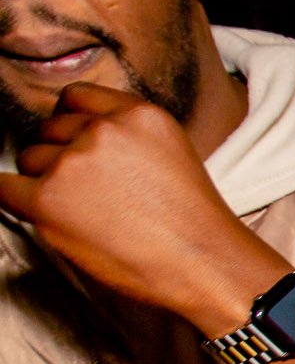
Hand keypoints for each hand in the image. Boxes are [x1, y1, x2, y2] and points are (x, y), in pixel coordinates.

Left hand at [0, 84, 291, 336]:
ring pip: (29, 159)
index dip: (71, 123)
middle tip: (89, 193)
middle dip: (60, 156)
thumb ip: (129, 138)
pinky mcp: (48, 198)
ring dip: (44, 183)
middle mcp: (105, 131)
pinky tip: (42, 214)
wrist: (206, 266)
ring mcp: (74, 162)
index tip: (76, 144)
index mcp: (140, 115)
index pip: (78, 98)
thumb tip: (78, 142)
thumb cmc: (193, 226)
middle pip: (51, 129)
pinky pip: (4, 189)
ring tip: (85, 215)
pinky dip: (16, 200)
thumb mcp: (173, 157)